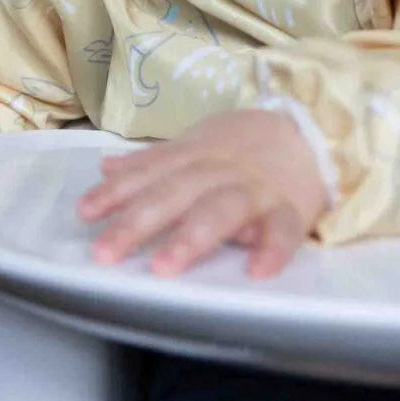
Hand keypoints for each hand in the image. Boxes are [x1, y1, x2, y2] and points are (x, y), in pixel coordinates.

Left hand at [77, 109, 327, 277]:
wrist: (314, 129)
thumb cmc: (247, 144)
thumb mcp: (198, 142)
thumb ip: (154, 159)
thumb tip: (106, 167)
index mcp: (196, 154)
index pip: (150, 172)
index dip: (118, 192)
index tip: (85, 214)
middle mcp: (221, 170)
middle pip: (177, 192)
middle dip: (139, 221)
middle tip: (105, 252)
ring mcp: (257, 189)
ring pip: (223, 208)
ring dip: (194, 235)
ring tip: (164, 267)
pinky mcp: (292, 208)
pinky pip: (284, 228)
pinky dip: (273, 248)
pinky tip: (257, 271)